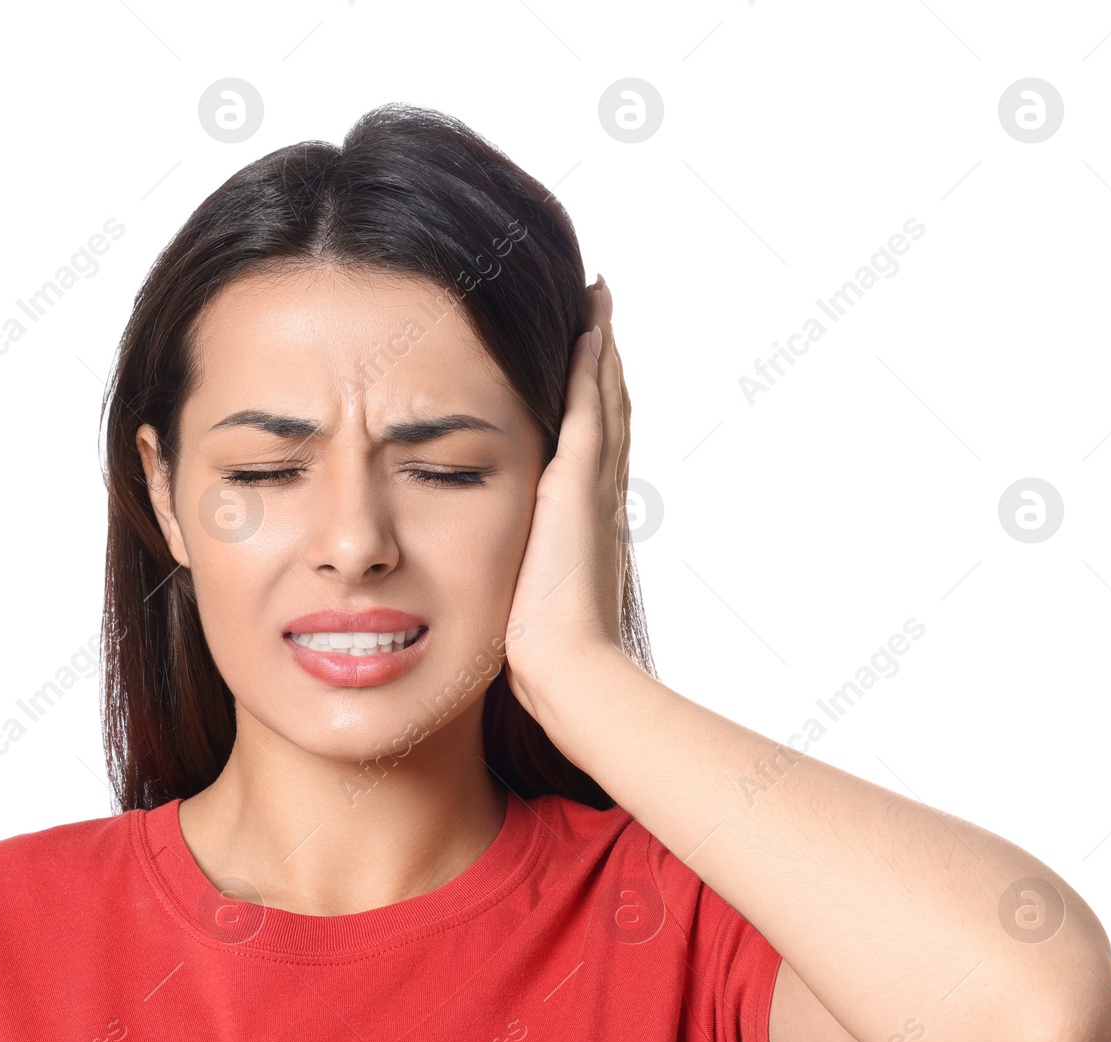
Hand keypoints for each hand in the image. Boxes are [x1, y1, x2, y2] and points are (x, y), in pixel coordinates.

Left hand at [503, 275, 632, 726]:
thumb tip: (504, 593)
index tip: (588, 367)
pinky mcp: (581, 486)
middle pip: (606, 414)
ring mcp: (595, 489)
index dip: (593, 407)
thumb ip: (518, 581)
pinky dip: (592, 370)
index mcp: (587, 524)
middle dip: (603, 366)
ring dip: (600, 352)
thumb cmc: (543, 655)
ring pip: (603, 402)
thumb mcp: (527, 603)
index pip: (590, 451)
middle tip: (601, 312)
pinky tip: (587, 330)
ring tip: (598, 304)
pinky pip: (590, 411)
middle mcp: (600, 499)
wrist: (570, 669)